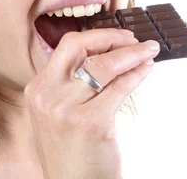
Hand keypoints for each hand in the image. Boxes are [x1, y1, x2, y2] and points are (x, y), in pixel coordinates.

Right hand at [24, 29, 159, 178]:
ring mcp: (67, 108)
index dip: (96, 36)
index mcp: (37, 89)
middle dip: (112, 37)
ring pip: (105, 65)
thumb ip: (70, 84)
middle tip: (133, 38)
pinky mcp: (91, 122)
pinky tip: (146, 69)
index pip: (67, 46)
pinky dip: (137, 73)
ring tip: (148, 51)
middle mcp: (47, 95)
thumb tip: (106, 53)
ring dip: (133, 53)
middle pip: (80, 46)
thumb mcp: (58, 112)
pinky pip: (120, 87)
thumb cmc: (71, 151)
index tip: (118, 38)